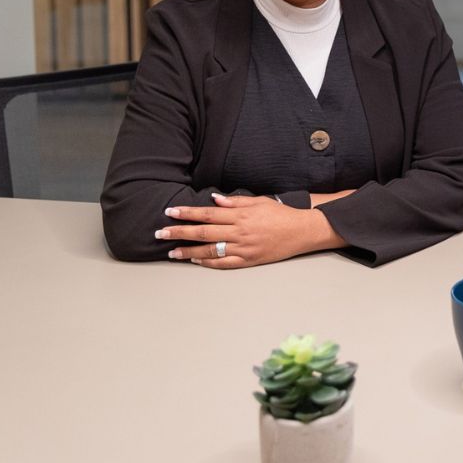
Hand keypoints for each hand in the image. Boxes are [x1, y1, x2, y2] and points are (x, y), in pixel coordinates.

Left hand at [155, 193, 345, 268]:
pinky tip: (196, 261)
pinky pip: (224, 263)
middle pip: (203, 232)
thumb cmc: (281, 214)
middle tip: (160, 233)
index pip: (207, 213)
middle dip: (179, 233)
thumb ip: (236, 201)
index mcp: (240, 215)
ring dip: (188, 252)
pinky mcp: (249, 260)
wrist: (302, 231)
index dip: (187, 213)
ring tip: (172, 252)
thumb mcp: (259, 202)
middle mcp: (239, 232)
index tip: (170, 212)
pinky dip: (208, 262)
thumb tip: (214, 199)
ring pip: (210, 250)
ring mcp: (243, 248)